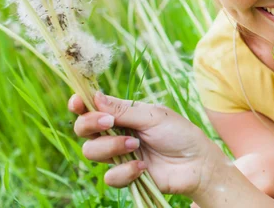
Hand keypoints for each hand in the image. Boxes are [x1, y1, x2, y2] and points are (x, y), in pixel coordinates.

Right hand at [68, 92, 222, 196]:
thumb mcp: (153, 116)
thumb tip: (94, 96)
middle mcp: (116, 133)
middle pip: (83, 129)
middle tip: (109, 122)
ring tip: (136, 145)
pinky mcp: (125, 176)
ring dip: (111, 147)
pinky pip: (109, 176)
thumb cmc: (179, 134)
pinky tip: (143, 166)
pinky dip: (125, 170)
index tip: (77, 102)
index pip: (93, 108)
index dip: (80, 104)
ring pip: (91, 152)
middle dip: (90, 124)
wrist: (196, 163)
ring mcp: (119, 155)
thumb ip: (123, 110)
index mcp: (123, 114)